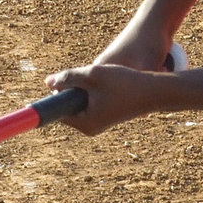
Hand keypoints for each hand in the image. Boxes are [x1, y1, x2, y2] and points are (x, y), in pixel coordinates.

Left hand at [45, 63, 162, 135]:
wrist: (154, 91)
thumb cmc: (125, 83)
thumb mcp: (93, 75)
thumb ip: (69, 77)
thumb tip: (48, 82)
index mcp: (84, 123)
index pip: (58, 109)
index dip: (58, 92)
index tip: (65, 80)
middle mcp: (89, 127)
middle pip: (68, 104)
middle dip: (73, 87)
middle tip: (90, 76)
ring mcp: (98, 123)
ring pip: (79, 100)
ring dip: (84, 86)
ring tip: (103, 79)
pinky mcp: (105, 115)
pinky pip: (90, 100)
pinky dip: (93, 89)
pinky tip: (108, 82)